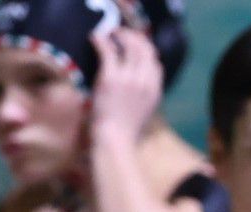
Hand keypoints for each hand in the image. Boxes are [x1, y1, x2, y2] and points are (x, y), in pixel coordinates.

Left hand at [89, 27, 162, 143]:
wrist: (116, 139)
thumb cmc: (126, 131)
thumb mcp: (144, 112)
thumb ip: (145, 95)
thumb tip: (140, 84)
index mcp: (155, 91)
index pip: (156, 63)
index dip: (145, 52)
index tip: (134, 48)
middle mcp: (145, 81)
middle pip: (145, 49)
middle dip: (134, 37)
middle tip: (120, 34)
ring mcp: (129, 78)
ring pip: (130, 45)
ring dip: (119, 34)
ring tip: (109, 33)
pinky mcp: (111, 77)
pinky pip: (108, 50)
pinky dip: (101, 40)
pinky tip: (95, 38)